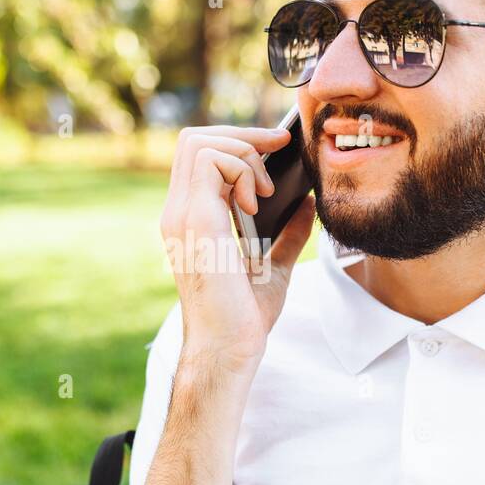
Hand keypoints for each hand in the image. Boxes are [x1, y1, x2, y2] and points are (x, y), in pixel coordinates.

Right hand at [159, 125, 316, 371]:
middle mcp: (178, 212)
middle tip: (278, 151)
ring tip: (265, 193)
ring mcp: (182, 215)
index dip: (237, 141)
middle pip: (194, 139)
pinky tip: (258, 203)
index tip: (276, 149)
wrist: (229, 349)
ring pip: (200, 143)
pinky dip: (242, 170)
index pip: (198, 155)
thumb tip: (306, 204)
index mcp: (191, 220)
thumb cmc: (245, 318)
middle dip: (243, 136)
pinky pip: (212, 162)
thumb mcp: (275, 266)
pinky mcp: (195, 220)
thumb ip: (288, 234)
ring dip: (243, 155)